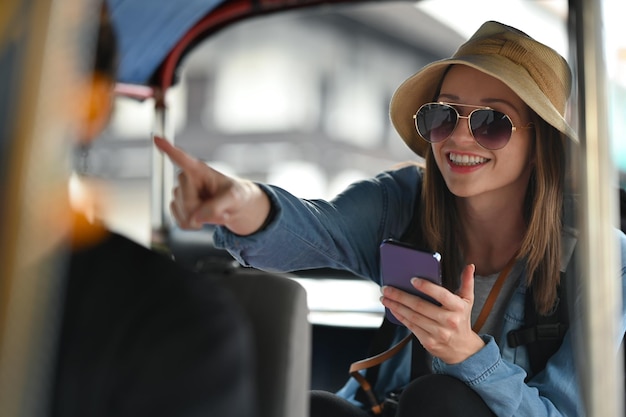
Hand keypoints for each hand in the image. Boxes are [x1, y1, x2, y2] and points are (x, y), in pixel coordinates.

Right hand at [154, 137, 270, 234]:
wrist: (234, 207)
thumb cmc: (235, 195)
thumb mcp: (234, 198)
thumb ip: (216, 207)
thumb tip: (195, 218)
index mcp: (198, 169)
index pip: (181, 158)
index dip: (168, 149)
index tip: (156, 138)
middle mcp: (185, 178)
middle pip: (186, 201)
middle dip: (201, 210)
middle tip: (219, 208)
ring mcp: (179, 193)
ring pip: (184, 214)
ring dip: (201, 218)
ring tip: (213, 210)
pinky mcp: (177, 207)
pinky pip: (181, 223)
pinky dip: (195, 225)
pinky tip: (203, 218)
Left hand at [381, 264, 483, 363]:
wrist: (463, 349)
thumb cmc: (461, 320)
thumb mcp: (467, 301)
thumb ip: (467, 282)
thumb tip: (470, 266)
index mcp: (458, 307)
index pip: (441, 295)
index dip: (426, 287)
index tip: (412, 279)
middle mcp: (449, 321)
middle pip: (420, 306)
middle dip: (400, 296)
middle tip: (387, 288)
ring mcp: (438, 333)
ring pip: (412, 317)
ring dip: (396, 306)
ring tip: (385, 297)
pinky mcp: (429, 342)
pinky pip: (411, 327)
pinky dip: (400, 317)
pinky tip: (392, 309)